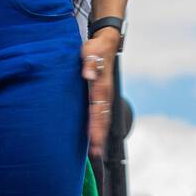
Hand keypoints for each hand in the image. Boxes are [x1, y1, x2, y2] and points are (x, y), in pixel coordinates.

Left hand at [80, 30, 118, 157]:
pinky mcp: (101, 96)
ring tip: (96, 152)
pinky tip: (92, 138)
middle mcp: (105, 93)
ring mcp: (104, 96)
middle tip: (96, 153)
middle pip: (102, 118)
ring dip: (99, 134)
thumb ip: (90, 62)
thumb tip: (88, 74)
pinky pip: (100, 113)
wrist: (107, 42)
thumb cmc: (96, 46)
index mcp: (101, 85)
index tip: (93, 139)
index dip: (95, 124)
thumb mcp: (91, 50)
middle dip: (99, 136)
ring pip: (103, 118)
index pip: (98, 108)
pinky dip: (97, 127)